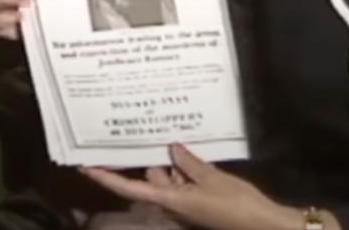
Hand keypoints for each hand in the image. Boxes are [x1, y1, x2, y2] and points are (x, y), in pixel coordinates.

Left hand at [80, 144, 325, 229]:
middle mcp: (172, 204)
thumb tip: (172, 147)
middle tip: (134, 129)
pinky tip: (188, 148)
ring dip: (169, 161)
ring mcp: (186, 204)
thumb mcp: (211, 179)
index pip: (129, 189)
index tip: (85, 165)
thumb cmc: (235, 205)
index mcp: (170, 201)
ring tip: (165, 131)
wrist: (263, 224)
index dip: (106, 178)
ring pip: (167, 178)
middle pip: (149, 179)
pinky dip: (183, 167)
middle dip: (147, 158)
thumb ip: (189, 162)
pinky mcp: (199, 202)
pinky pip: (183, 181)